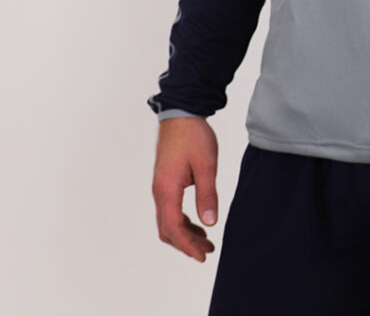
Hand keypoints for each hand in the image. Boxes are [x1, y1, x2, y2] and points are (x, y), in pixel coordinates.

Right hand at [152, 116, 218, 261]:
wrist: (181, 113)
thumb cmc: (193, 136)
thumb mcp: (206, 164)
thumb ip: (207, 194)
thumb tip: (210, 222)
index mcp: (167, 189)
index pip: (173, 228)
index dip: (187, 246)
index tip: (202, 256)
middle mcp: (159, 191)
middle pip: (167, 229)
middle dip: (186, 244)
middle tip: (207, 251)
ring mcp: (161, 186)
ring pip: (168, 220)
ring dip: (185, 234)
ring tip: (205, 240)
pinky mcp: (165, 181)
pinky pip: (170, 209)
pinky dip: (182, 221)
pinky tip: (198, 222)